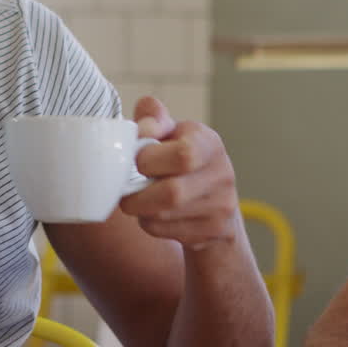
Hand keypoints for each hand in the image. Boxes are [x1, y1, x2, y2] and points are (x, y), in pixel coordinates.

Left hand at [118, 96, 239, 248]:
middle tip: (125, 191)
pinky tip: (156, 215)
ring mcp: (222, 206)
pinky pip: (169, 233)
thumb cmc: (181, 162)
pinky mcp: (216, 232)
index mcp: (209, 143)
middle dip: (137, 195)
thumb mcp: (171, 135)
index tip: (136, 161)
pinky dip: (152, 226)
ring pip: (165, 216)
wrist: (215, 204)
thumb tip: (145, 114)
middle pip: (172, 193)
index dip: (148, 159)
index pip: (182, 155)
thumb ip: (154, 120)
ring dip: (141, 210)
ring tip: (139, 201)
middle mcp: (222, 174)